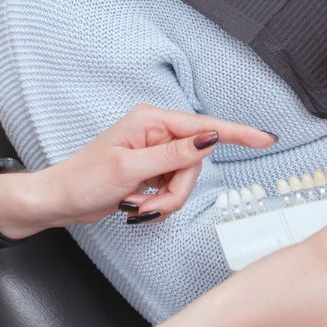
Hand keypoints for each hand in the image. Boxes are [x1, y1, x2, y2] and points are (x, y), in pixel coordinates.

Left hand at [0, 106, 275, 233]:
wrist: (59, 200)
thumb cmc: (83, 180)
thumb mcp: (129, 170)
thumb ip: (172, 155)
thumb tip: (208, 139)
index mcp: (151, 121)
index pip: (204, 127)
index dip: (238, 133)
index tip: (267, 138)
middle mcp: (156, 131)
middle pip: (195, 164)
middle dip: (176, 192)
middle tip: (147, 205)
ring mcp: (155, 152)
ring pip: (186, 181)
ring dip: (165, 202)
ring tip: (136, 206)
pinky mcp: (152, 170)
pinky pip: (173, 190)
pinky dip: (158, 204)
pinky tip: (136, 205)